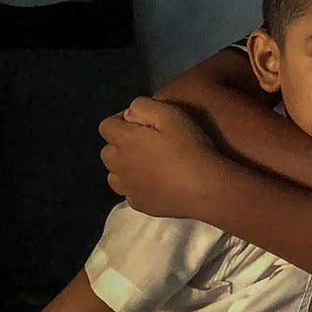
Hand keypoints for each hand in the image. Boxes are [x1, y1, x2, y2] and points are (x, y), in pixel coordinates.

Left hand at [99, 97, 220, 217]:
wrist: (205, 188)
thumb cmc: (190, 148)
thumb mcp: (171, 115)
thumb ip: (144, 106)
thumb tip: (129, 112)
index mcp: (125, 141)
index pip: (106, 126)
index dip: (121, 120)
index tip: (141, 122)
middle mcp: (120, 165)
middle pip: (108, 152)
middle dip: (121, 144)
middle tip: (147, 143)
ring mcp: (128, 188)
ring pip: (114, 175)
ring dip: (125, 167)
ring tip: (149, 165)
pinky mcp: (140, 205)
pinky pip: (129, 193)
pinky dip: (137, 187)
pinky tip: (156, 184)